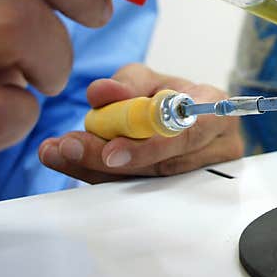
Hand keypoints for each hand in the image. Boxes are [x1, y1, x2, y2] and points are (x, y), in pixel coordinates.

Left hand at [38, 64, 244, 181]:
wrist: (185, 120)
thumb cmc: (171, 97)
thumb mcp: (150, 80)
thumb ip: (127, 83)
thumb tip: (101, 93)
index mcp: (217, 111)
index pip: (188, 133)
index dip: (150, 147)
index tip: (110, 151)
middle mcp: (218, 148)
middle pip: (163, 166)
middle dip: (107, 159)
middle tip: (68, 147)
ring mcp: (204, 176)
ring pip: (148, 184)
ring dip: (95, 169)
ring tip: (58, 152)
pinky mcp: (181, 195)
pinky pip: (139, 193)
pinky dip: (99, 177)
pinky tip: (69, 162)